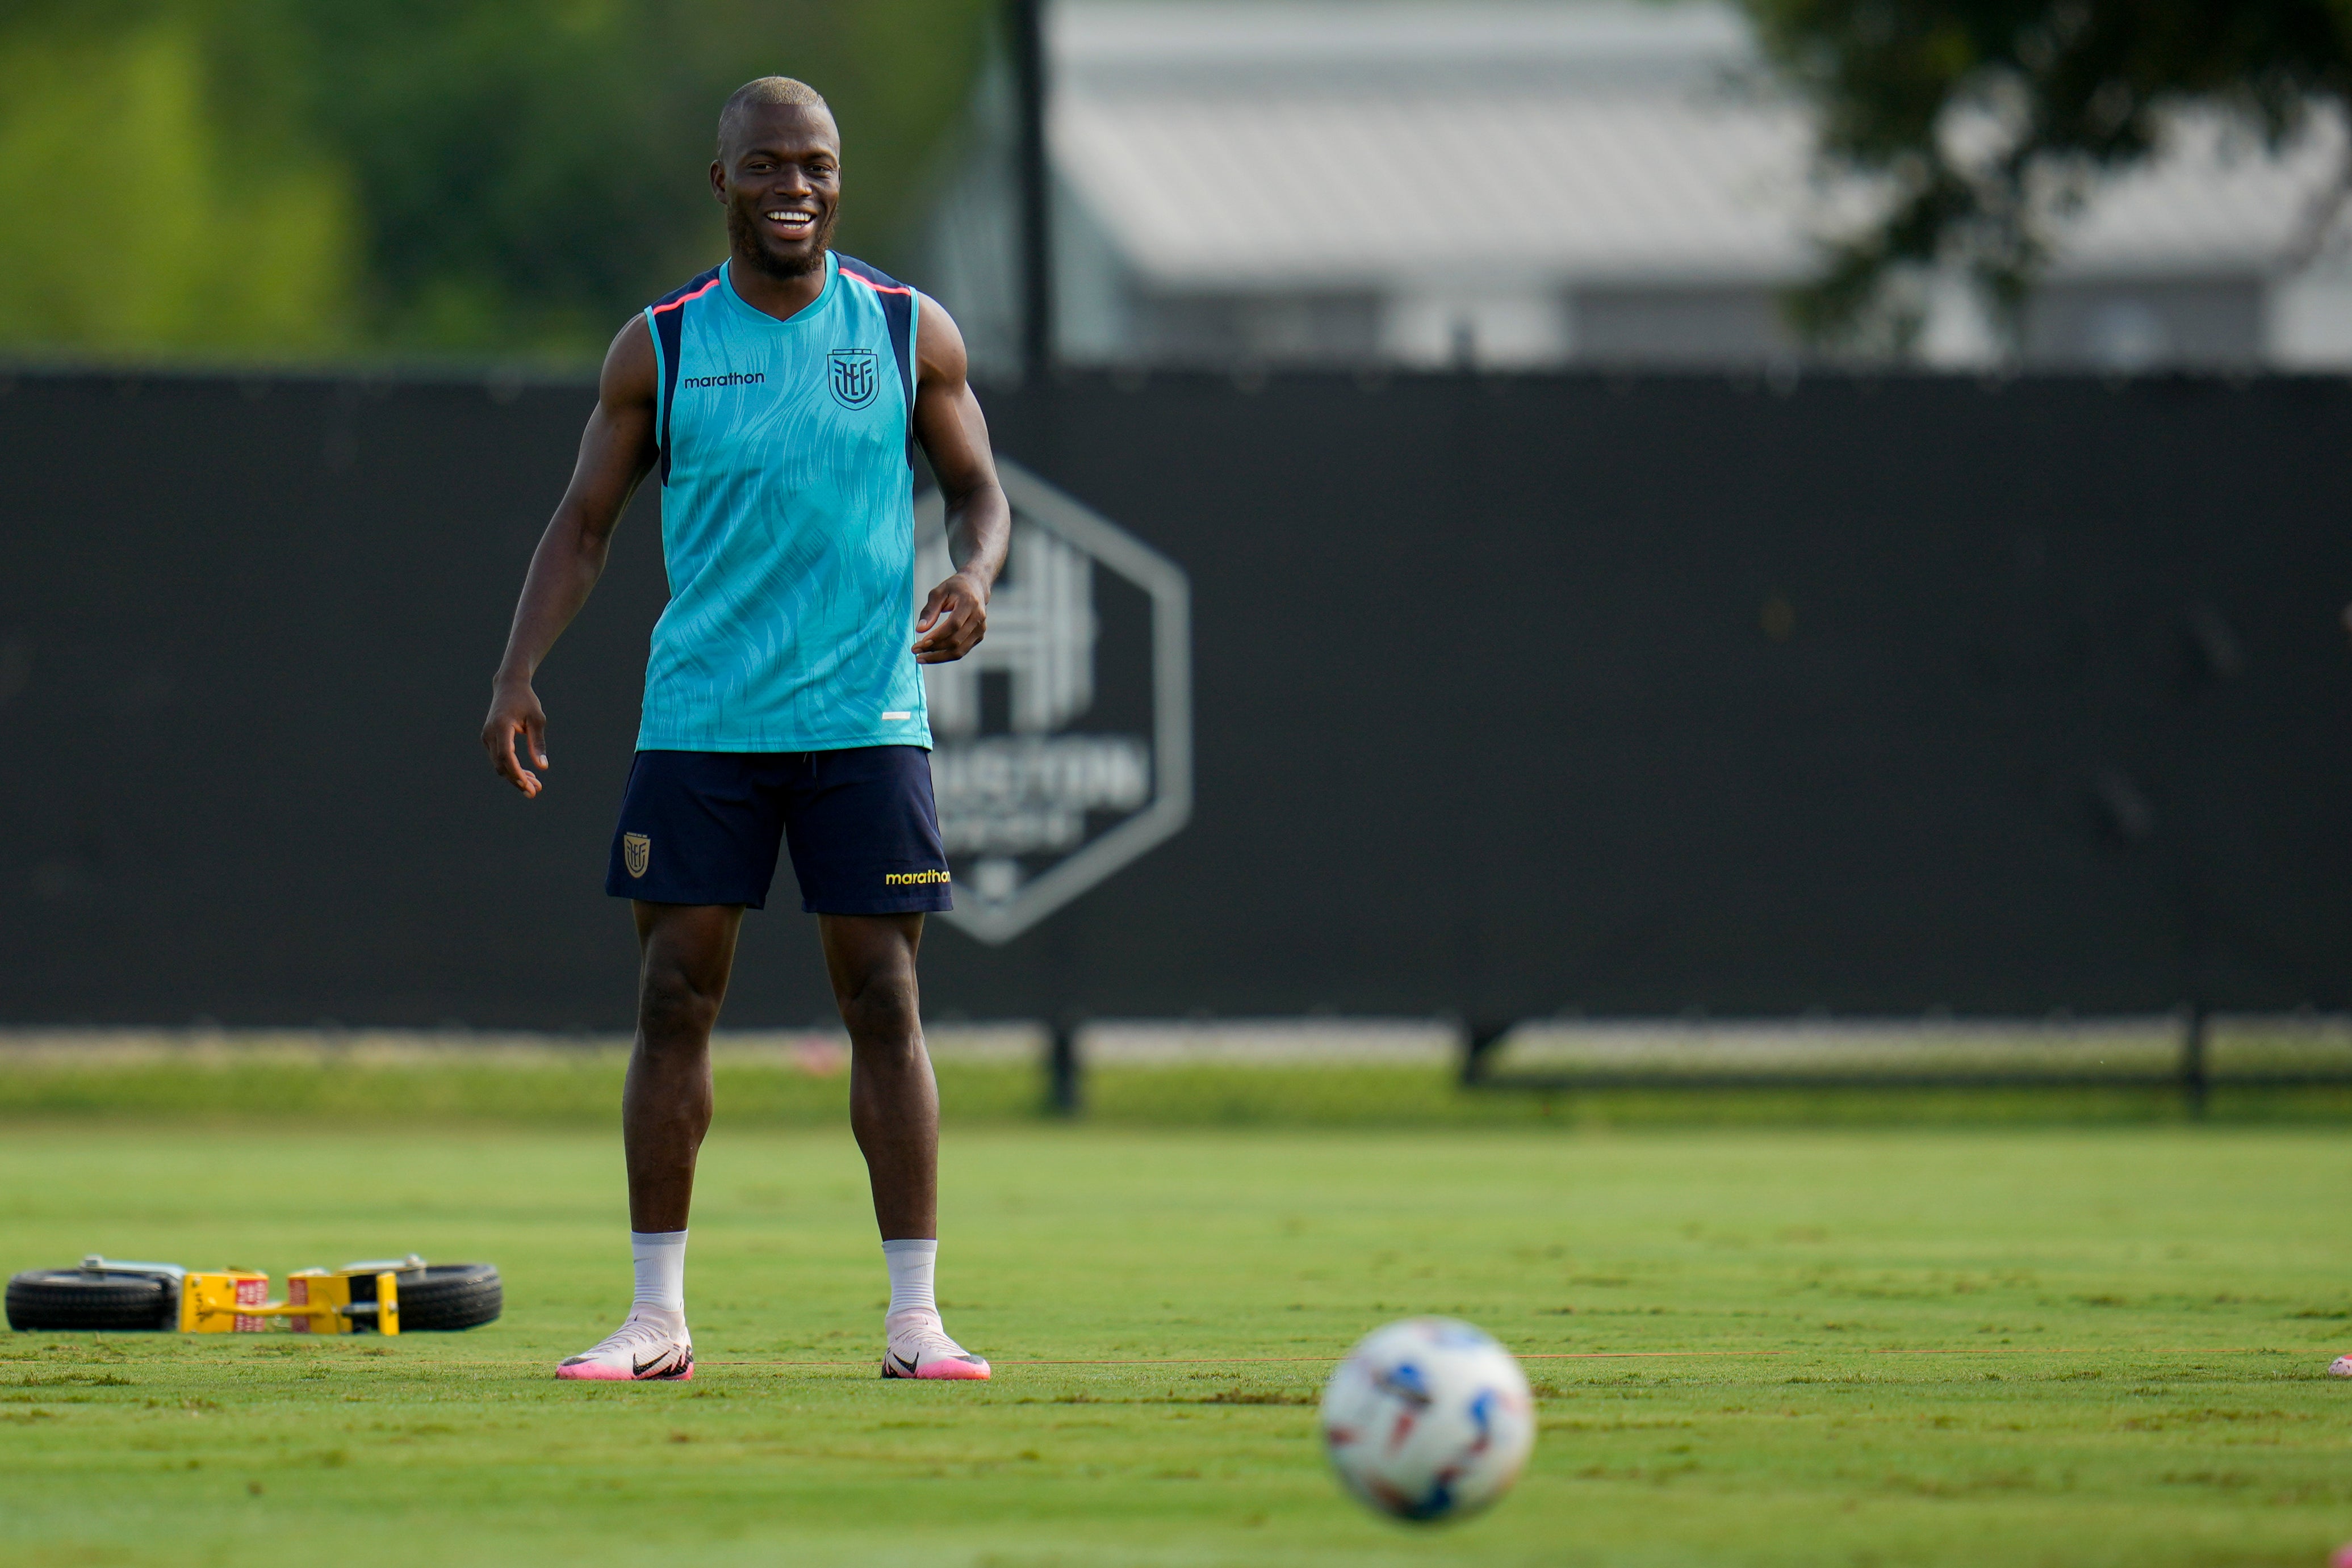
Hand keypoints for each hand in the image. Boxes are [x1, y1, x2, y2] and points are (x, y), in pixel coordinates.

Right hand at [482, 678, 548, 796]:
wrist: (509, 687)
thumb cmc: (526, 702)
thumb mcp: (537, 720)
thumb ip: (538, 743)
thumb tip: (543, 767)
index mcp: (501, 726)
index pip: (505, 756)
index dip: (516, 773)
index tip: (529, 786)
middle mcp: (490, 733)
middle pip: (501, 764)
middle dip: (517, 780)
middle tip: (535, 792)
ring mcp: (487, 737)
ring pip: (499, 764)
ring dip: (515, 776)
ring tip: (535, 786)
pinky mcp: (489, 739)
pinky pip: (498, 758)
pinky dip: (511, 768)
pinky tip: (527, 776)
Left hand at [912, 572, 988, 663]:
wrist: (976, 586)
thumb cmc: (955, 588)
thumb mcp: (938, 592)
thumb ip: (929, 610)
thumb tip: (920, 630)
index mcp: (969, 603)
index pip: (954, 625)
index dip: (938, 636)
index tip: (921, 642)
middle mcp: (978, 618)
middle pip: (956, 641)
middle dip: (934, 649)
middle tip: (915, 650)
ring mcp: (981, 629)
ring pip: (960, 651)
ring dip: (939, 657)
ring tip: (921, 658)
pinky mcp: (979, 637)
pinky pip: (962, 651)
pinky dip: (946, 656)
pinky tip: (932, 655)